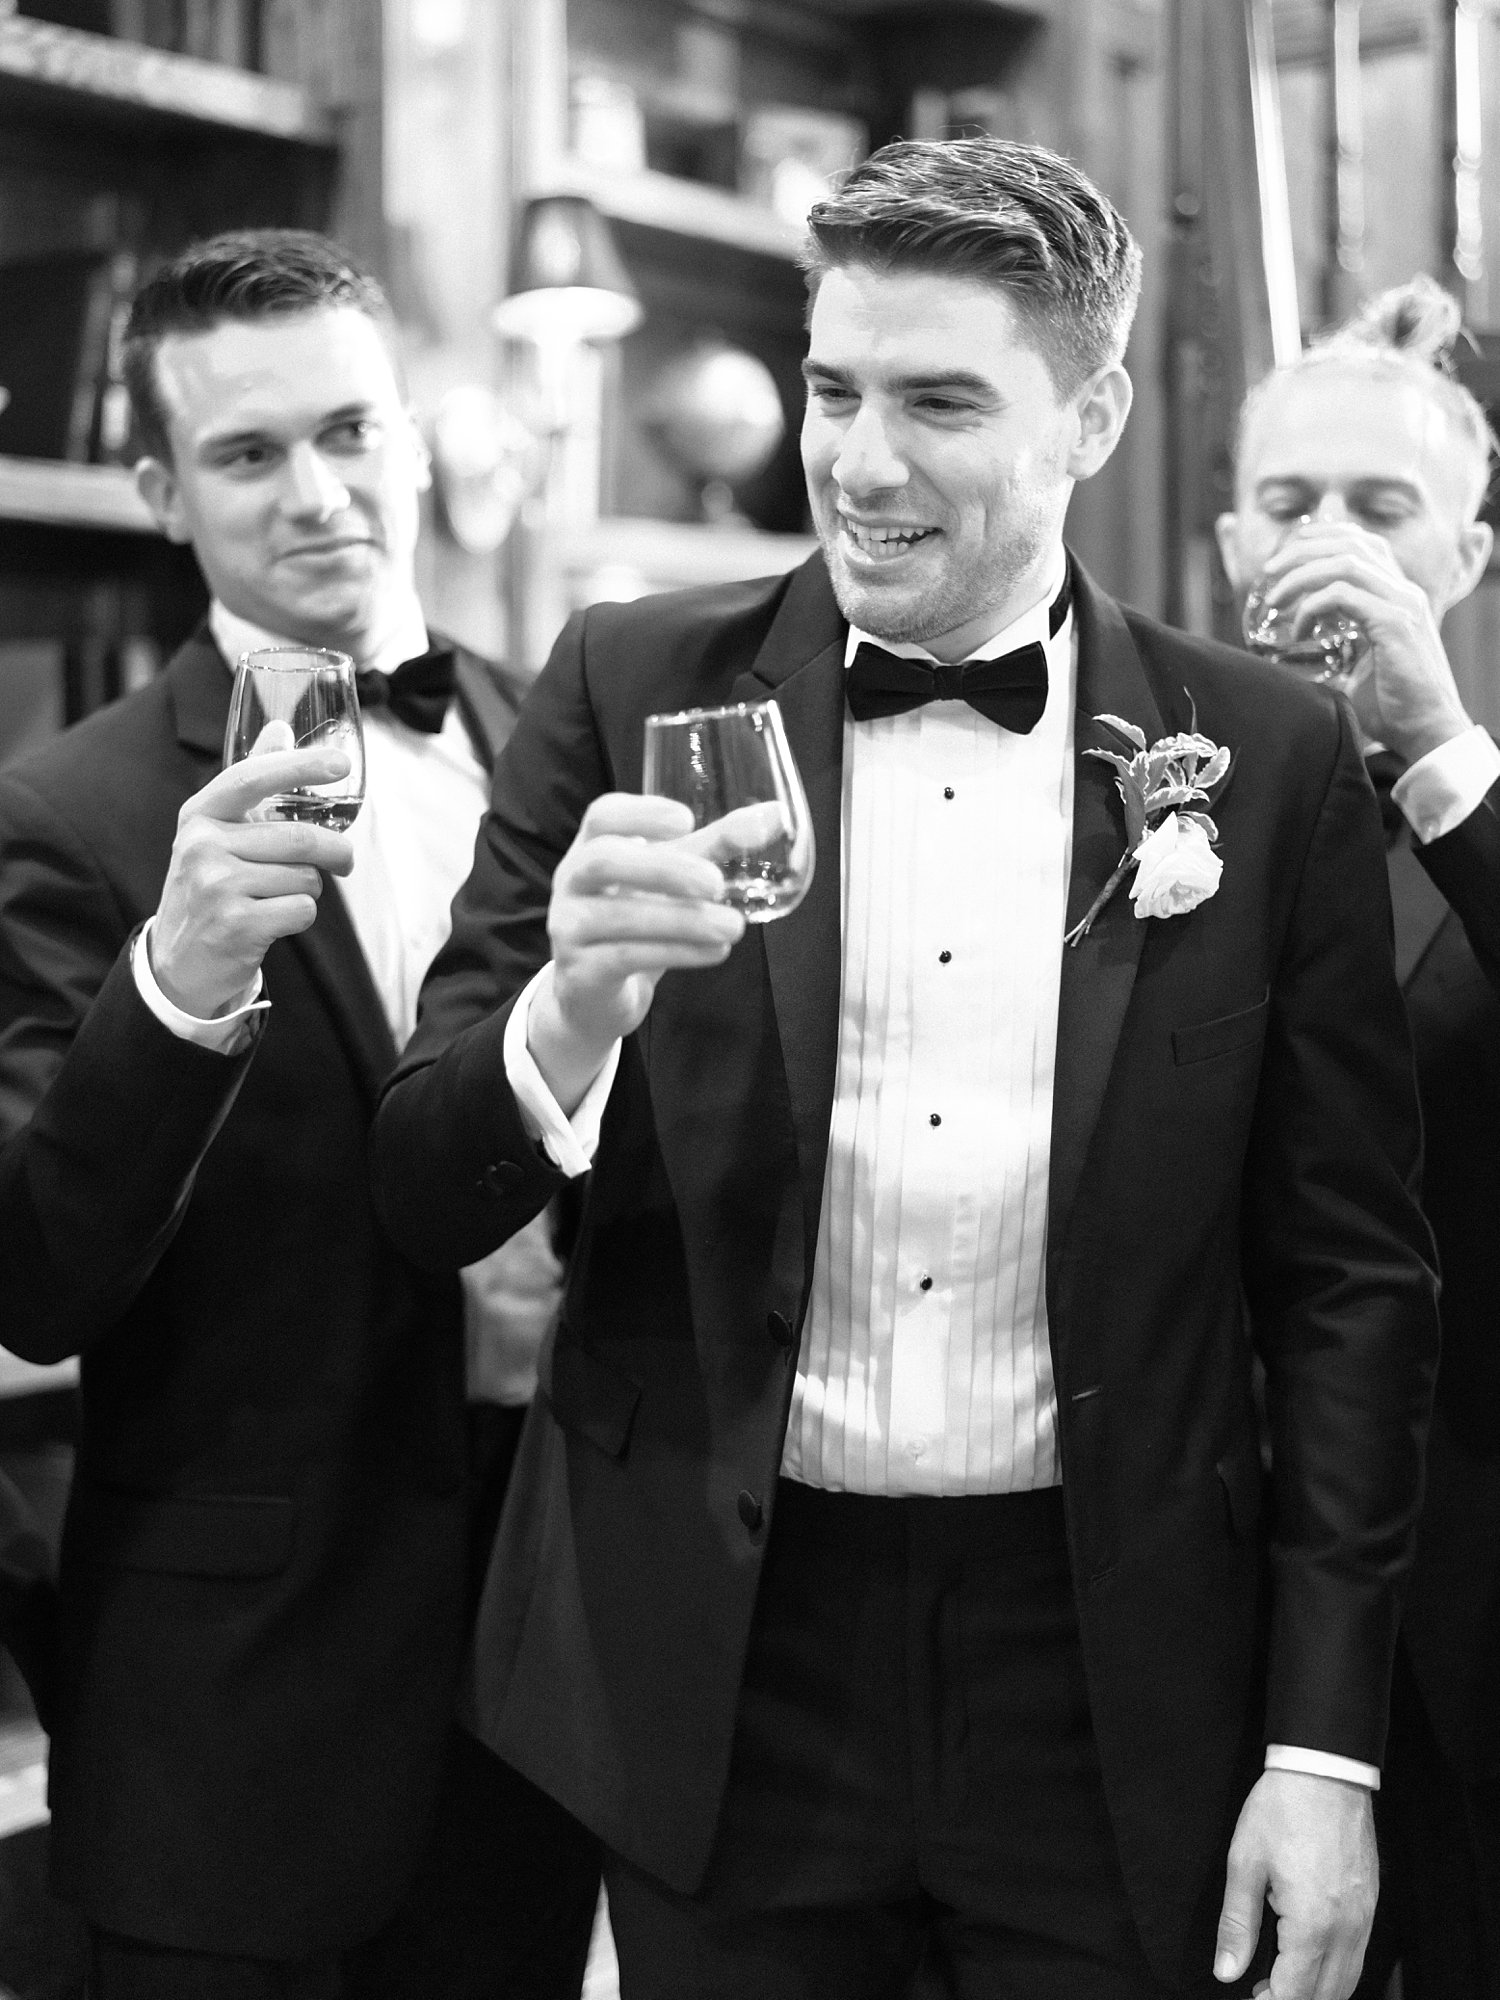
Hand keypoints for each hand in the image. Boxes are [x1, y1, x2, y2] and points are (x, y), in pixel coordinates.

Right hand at [150, 738, 353, 1018]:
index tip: (340, 764)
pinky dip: (301, 915)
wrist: (180, 961)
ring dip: (310, 888)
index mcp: (200, 815)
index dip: (300, 766)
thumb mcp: (218, 831)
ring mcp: (216, 886)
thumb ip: (251, 781)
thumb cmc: (210, 886)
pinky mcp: (235, 925)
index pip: (252, 778)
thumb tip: (280, 727)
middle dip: (335, 851)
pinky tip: (273, 920)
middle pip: (299, 838)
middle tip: (344, 861)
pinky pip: (301, 908)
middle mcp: (202, 846)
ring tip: (281, 895)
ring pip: (305, 877)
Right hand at [528, 792, 747, 1113]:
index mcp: (591, 847)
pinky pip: (627, 956)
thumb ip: (716, 845)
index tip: (687, 819)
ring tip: (734, 926)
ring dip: (684, 920)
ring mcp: (569, 928)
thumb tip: (774, 816)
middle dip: (663, 868)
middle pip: (604, 860)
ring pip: (620, 916)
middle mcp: (572, 882)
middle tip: (716, 882)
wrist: (594, 996)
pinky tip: (715, 951)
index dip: (640, 813)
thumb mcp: (672, 879)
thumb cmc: (634, 920)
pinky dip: (677, 952)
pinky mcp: (581, 972)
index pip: (602, 815)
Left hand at [1215, 1770, 1376, 1999]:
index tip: (1248, 1997)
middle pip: (1326, 1996)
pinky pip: (1357, 1956)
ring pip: (1347, 1981)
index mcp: (1313, 1923)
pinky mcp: (1370, 1905)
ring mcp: (1364, 1918)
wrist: (1325, 1769)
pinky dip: (1334, 1971)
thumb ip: (1236, 1924)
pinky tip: (1307, 1956)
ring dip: (1315, 1991)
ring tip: (1278, 1979)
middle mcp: (1347, 1929)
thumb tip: (1226, 1969)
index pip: (1296, 1993)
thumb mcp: (1244, 1862)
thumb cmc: (1283, 1809)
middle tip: (1259, 1991)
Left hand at [1260, 522, 1471, 762]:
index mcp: (1396, 594)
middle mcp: (1403, 590)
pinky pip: (1344, 596)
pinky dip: (1312, 607)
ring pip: (1345, 562)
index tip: (1285, 556)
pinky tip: (1298, 633)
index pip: (1361, 543)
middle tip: (1268, 572)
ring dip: (1302, 575)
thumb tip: (1286, 651)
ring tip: (1274, 599)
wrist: (1426, 731)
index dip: (1321, 538)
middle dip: (1302, 549)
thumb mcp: (1357, 665)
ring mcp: (1402, 603)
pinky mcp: (1396, 623)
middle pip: (1350, 542)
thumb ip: (1334, 645)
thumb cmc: (1390, 707)